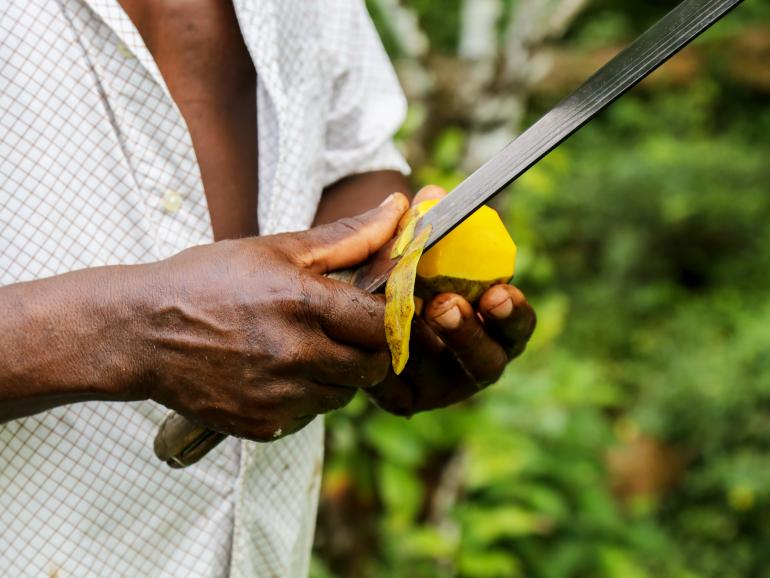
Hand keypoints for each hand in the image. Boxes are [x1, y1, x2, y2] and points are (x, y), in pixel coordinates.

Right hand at [136, 194, 409, 440]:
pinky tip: (274, 373)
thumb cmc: (207, 281)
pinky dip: (302, 398)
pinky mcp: (261, 425)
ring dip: (336, 376)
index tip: (378, 313)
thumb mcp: (275, 249)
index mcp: (302, 304)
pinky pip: (307, 417)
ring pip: (342, 396)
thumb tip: (397, 209)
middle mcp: (294, 355)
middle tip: (344, 334)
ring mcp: (277, 396)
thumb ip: (346, 236)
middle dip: (367, 351)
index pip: (383, 324)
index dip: (390, 320)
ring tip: (303, 350)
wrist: (141, 332)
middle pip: (371, 367)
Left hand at [367, 186, 535, 415]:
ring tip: (421, 314)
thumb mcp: (407, 249)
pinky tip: (379, 343)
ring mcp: (435, 385)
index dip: (513, 314)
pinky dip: (394, 365)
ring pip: (447, 379)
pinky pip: (401, 388)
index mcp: (486, 326)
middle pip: (487, 362)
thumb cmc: (394, 274)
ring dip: (432, 350)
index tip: (500, 291)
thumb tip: (433, 194)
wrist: (350, 305)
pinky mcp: (401, 399)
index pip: (513, 327)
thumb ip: (424, 226)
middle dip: (472, 334)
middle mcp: (467, 361)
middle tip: (449, 303)